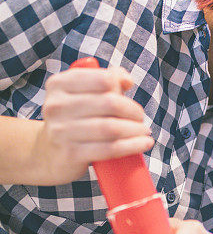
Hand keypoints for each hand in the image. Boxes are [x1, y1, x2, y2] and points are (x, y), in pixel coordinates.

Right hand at [36, 66, 153, 184]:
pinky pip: (110, 148)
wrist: (48, 154)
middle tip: (140, 119)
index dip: (122, 87)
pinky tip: (143, 144)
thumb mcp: (82, 95)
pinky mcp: (71, 154)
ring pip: (111, 127)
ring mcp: (62, 131)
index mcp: (59, 84)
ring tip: (145, 132)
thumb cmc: (74, 119)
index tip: (129, 97)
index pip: (103, 79)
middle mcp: (57, 105)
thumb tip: (127, 80)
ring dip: (136, 130)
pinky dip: (132, 146)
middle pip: (110, 103)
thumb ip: (105, 80)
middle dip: (133, 111)